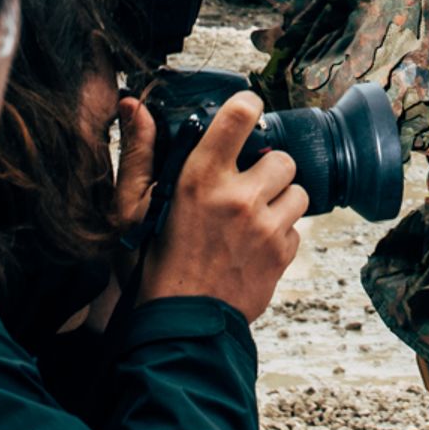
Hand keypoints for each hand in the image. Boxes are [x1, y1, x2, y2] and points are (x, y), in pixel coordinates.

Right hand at [139, 90, 307, 324]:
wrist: (178, 324)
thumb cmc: (151, 262)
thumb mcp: (132, 207)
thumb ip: (139, 151)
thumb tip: (133, 105)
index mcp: (199, 178)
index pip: (239, 116)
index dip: (248, 107)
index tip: (247, 111)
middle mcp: (238, 198)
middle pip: (281, 157)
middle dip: (266, 171)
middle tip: (243, 189)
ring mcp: (264, 227)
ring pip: (297, 191)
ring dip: (279, 202)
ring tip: (250, 220)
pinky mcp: (281, 254)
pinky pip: (297, 227)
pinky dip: (280, 234)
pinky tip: (252, 247)